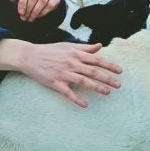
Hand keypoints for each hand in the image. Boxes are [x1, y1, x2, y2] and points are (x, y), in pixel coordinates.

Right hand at [0, 39, 121, 106]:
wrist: (29, 56)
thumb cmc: (50, 51)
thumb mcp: (68, 46)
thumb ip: (85, 48)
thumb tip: (100, 46)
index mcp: (76, 54)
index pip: (96, 60)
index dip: (109, 65)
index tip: (120, 71)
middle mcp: (71, 63)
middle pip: (93, 71)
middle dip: (107, 78)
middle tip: (118, 85)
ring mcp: (63, 73)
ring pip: (83, 81)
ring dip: (96, 87)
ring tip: (107, 93)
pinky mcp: (55, 83)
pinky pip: (67, 93)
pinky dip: (76, 99)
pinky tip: (85, 105)